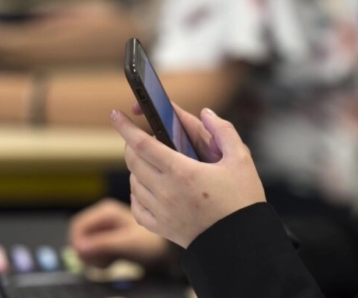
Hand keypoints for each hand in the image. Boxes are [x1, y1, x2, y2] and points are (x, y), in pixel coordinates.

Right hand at [69, 198, 172, 268]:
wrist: (164, 249)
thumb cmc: (150, 242)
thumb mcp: (127, 243)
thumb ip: (103, 244)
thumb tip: (79, 246)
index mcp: (106, 211)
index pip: (78, 225)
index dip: (77, 242)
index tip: (84, 256)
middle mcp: (103, 217)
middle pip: (79, 235)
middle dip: (87, 251)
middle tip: (101, 261)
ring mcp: (103, 229)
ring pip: (84, 245)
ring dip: (93, 256)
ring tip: (109, 260)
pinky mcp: (106, 239)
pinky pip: (92, 251)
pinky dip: (98, 259)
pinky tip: (111, 260)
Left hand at [110, 105, 265, 247]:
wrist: (241, 243)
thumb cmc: (242, 201)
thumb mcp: (241, 159)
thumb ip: (223, 131)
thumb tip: (206, 114)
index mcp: (182, 171)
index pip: (142, 144)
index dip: (125, 127)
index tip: (115, 115)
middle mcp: (165, 191)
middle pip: (133, 161)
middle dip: (132, 144)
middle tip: (143, 138)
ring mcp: (160, 211)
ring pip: (133, 182)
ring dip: (137, 168)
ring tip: (152, 163)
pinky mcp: (160, 228)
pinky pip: (136, 207)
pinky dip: (137, 194)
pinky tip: (147, 188)